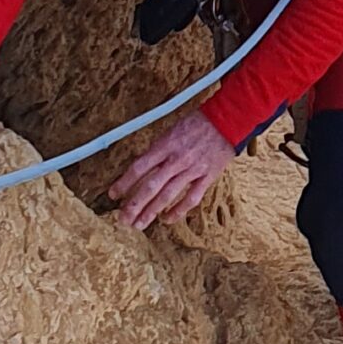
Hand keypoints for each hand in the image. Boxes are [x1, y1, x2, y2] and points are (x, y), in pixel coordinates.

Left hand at [108, 111, 235, 231]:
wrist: (229, 118)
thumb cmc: (200, 122)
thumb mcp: (173, 129)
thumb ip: (159, 149)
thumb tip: (143, 167)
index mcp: (166, 145)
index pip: (139, 167)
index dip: (124, 183)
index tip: (113, 194)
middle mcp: (177, 159)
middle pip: (150, 186)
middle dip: (134, 205)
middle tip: (123, 219)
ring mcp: (193, 169)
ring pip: (168, 195)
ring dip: (151, 212)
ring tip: (139, 225)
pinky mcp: (207, 176)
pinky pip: (191, 198)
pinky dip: (178, 211)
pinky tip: (167, 219)